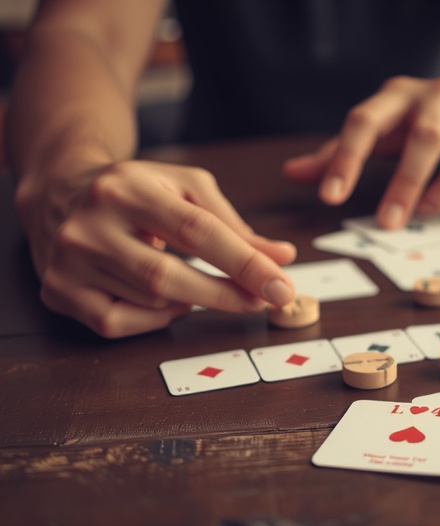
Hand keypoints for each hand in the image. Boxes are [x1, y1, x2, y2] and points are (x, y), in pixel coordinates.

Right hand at [16, 160, 295, 337]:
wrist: (59, 190)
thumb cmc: (137, 191)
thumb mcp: (185, 187)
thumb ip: (234, 223)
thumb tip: (281, 258)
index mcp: (127, 188)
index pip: (196, 230)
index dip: (244, 262)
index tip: (281, 285)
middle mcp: (90, 225)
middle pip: (169, 277)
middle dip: (225, 295)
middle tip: (263, 301)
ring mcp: (67, 262)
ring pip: (150, 303)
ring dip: (189, 300)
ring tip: (198, 283)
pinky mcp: (58, 291)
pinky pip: (118, 324)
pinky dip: (153, 319)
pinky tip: (164, 299)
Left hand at [283, 75, 439, 228]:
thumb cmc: (420, 126)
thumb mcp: (380, 132)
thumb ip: (336, 154)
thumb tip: (290, 173)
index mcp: (399, 96)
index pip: (366, 121)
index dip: (346, 159)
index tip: (331, 198)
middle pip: (426, 136)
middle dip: (406, 183)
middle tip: (388, 225)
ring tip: (426, 214)